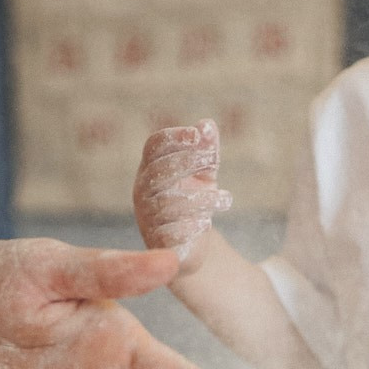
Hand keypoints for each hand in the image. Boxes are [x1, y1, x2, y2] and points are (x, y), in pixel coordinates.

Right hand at [133, 121, 231, 273]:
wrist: (191, 245)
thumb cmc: (195, 202)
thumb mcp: (204, 174)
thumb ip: (207, 150)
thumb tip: (207, 124)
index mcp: (151, 169)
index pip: (154, 146)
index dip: (174, 137)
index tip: (198, 135)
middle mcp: (143, 191)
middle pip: (158, 170)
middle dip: (187, 162)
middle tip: (213, 162)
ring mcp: (147, 218)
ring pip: (168, 203)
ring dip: (201, 199)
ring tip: (225, 199)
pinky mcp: (158, 243)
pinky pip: (170, 233)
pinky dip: (190, 226)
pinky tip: (205, 224)